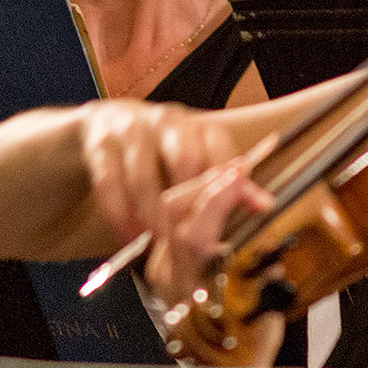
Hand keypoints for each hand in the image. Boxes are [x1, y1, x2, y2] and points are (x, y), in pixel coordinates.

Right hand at [80, 100, 240, 241]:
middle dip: (188, 207)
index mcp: (199, 126)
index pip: (220, 151)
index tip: (227, 222)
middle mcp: (168, 121)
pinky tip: (128, 235)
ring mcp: (132, 129)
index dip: (226, 187)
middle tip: (189, 243)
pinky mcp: (101, 142)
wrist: (107, 125)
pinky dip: (119, 213)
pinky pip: (109, 181)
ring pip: (143, 176)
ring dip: (151, 216)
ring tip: (157, 245)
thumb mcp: (197, 162)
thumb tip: (266, 206)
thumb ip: (230, 184)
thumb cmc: (161, 152)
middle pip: (185, 160)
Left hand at [144, 149, 283, 367]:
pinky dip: (197, 204)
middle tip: (244, 175)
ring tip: (234, 180)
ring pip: (170, 211)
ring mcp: (162, 268)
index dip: (220, 196)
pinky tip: (219, 199)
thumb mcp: (265, 308)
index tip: (247, 182)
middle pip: (175, 208)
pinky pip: (174, 223)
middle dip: (211, 181)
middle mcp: (169, 274)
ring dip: (203, 188)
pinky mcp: (163, 266)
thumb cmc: (245, 349)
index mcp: (192, 286)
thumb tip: (265, 215)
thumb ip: (262, 261)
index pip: (194, 228)